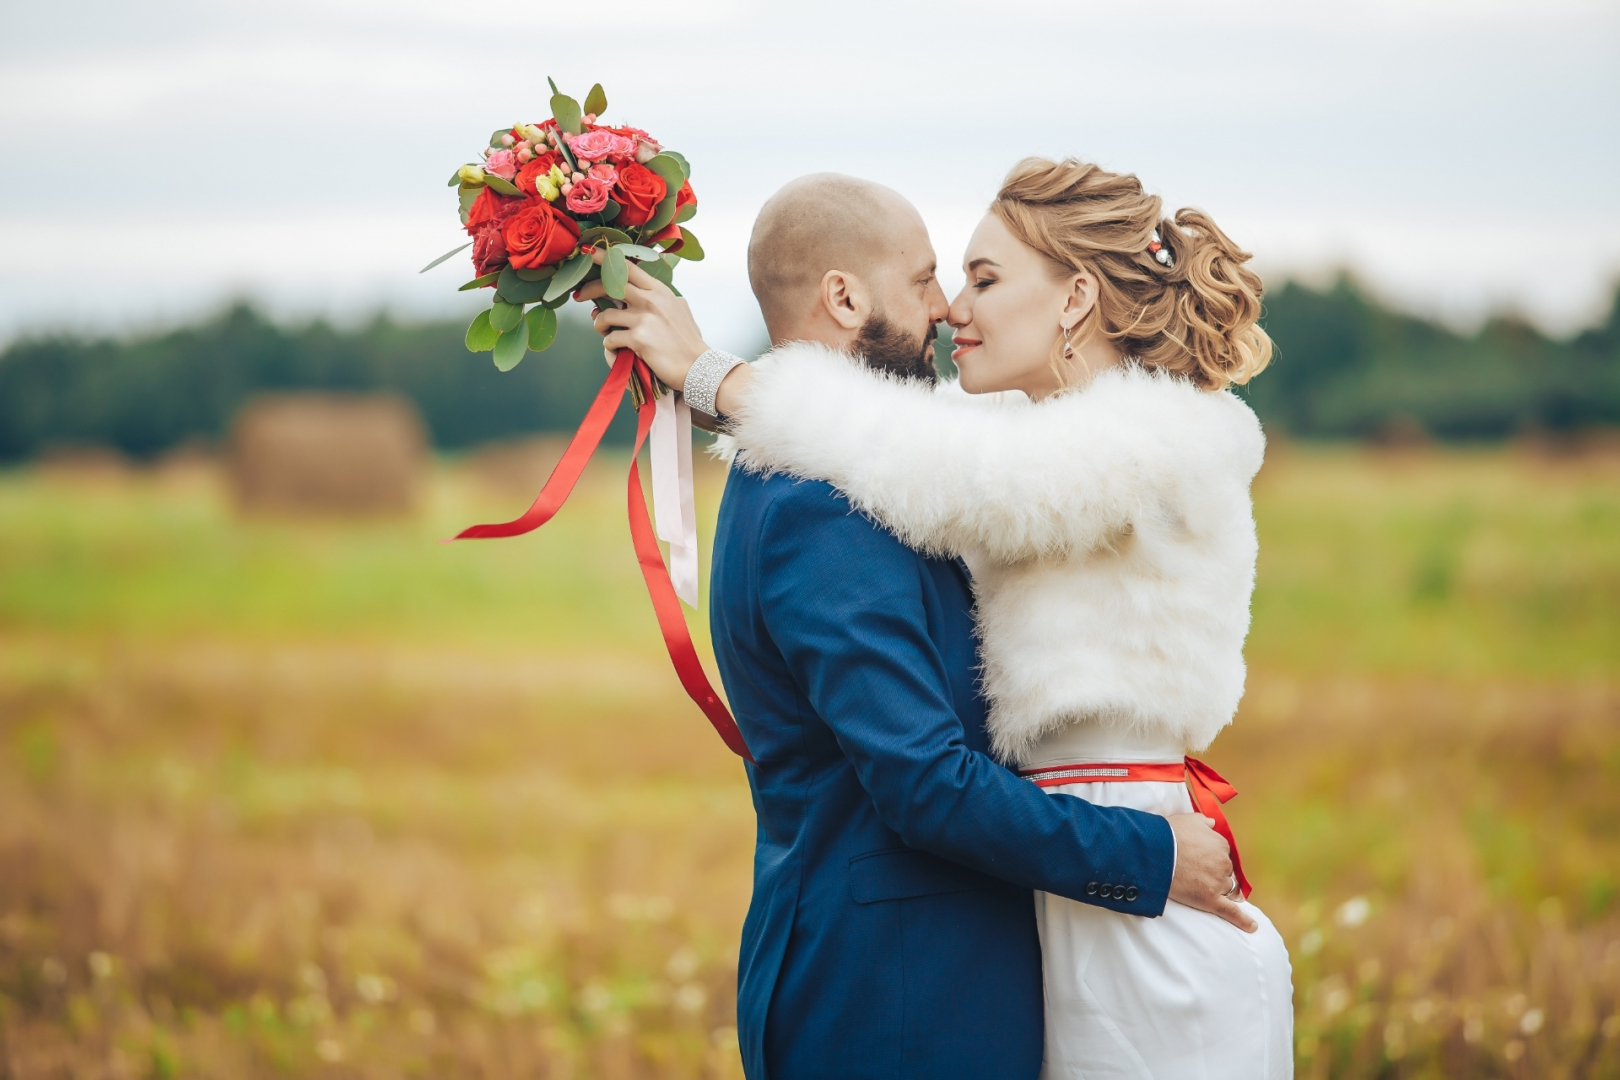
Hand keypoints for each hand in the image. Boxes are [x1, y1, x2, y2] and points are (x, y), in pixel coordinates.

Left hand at [576, 253, 708, 390]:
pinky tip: (616, 350)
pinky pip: (610, 339)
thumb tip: (643, 292)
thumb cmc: (688, 341)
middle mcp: (650, 300)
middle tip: (579, 296)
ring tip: (602, 330)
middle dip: (589, 288)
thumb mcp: (679, 309)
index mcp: (659, 290)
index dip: (605, 258)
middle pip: (609, 285)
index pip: (628, 266)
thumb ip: (661, 298)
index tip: (588, 252)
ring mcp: (644, 319)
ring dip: (598, 324)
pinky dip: (609, 345)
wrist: (697, 366)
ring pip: (605, 315)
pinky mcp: (638, 339)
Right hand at [1167, 813, 1256, 932]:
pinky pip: (1231, 912)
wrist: (1155, 851)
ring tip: (1201, 889)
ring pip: (1226, 889)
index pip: (1222, 854)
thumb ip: (1204, 821)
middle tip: (1196, 873)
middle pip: (1225, 872)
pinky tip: (1252, 927)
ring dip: (1219, 889)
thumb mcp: (1188, 819)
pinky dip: (1243, 920)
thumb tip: (1213, 822)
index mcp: (1220, 845)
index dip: (1211, 858)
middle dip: (1215, 874)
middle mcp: (1223, 863)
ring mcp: (1218, 882)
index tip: (1200, 860)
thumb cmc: (1168, 834)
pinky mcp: (1210, 900)